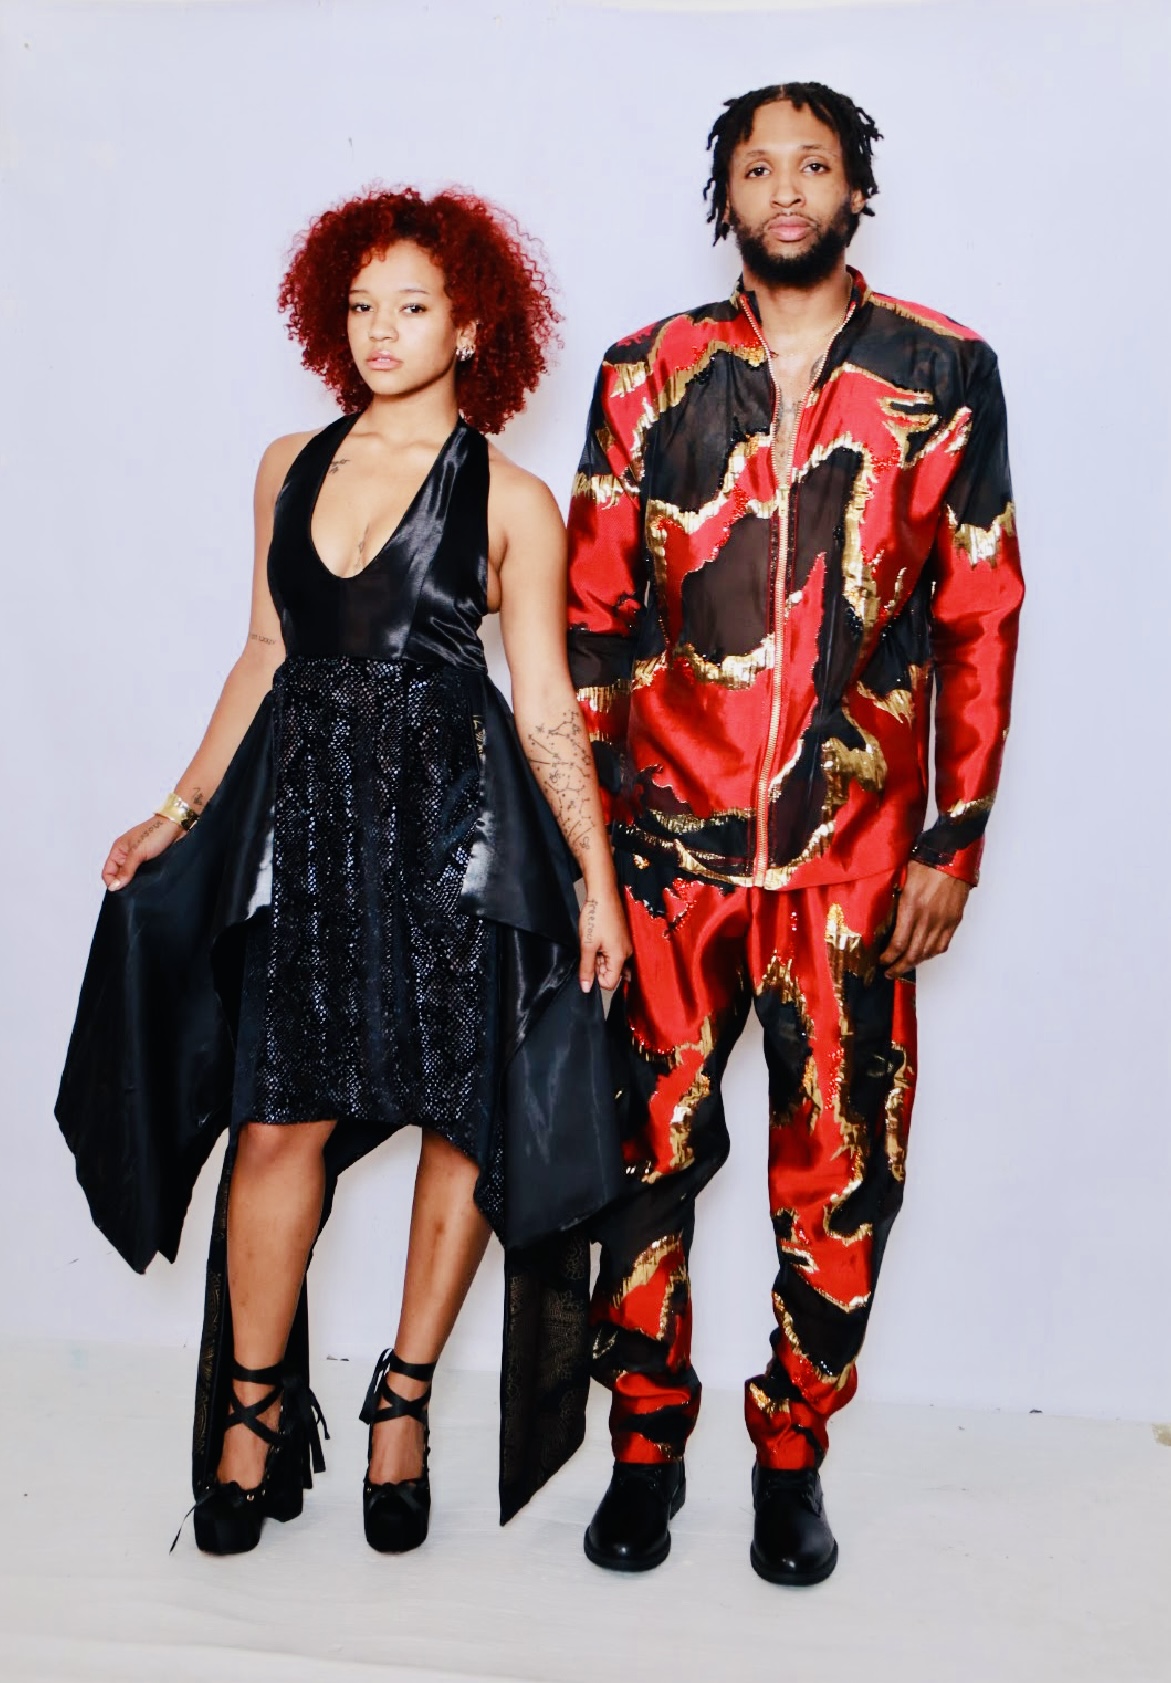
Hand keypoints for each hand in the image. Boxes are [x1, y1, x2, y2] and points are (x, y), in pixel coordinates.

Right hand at [101, 813, 182, 890]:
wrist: (176, 826)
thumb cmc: (156, 832)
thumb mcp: (137, 853)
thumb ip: (126, 870)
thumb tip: (114, 886)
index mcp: (118, 850)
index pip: (107, 871)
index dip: (111, 882)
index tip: (120, 891)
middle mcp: (127, 855)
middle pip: (119, 875)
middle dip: (123, 883)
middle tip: (131, 891)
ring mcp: (139, 859)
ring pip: (132, 876)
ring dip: (135, 882)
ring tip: (141, 887)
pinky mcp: (150, 862)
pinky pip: (143, 874)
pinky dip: (144, 879)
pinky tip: (148, 883)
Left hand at [578, 884, 632, 992]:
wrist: (603, 894)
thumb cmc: (597, 916)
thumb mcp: (587, 945)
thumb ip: (587, 969)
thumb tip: (586, 988)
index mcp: (620, 957)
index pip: (609, 983)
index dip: (596, 978)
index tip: (589, 963)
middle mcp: (626, 953)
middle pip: (611, 973)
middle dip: (598, 966)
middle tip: (591, 949)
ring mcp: (625, 945)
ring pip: (611, 962)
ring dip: (600, 957)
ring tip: (594, 941)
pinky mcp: (623, 938)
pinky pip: (614, 952)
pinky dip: (604, 949)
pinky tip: (598, 937)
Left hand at [878, 861, 969, 978]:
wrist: (952, 857)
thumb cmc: (925, 863)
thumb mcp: (902, 880)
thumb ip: (895, 902)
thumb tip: (885, 918)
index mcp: (911, 908)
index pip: (898, 943)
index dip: (889, 957)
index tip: (881, 961)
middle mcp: (927, 918)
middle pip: (913, 953)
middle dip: (899, 966)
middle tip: (889, 972)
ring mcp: (942, 921)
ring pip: (928, 952)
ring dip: (915, 963)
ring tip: (904, 966)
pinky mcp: (953, 921)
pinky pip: (942, 944)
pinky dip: (931, 954)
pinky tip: (924, 955)